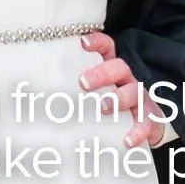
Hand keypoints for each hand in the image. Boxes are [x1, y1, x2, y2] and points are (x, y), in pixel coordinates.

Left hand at [78, 31, 164, 149]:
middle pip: (118, 67)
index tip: (83, 42)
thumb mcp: (96, 92)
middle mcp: (127, 79)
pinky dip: (137, 132)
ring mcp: (140, 98)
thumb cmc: (112, 105)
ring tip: (103, 107)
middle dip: (101, 74)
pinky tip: (126, 141)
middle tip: (83, 83)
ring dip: (117, 98)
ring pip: (133, 92)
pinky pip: (145, 123)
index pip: (107, 48)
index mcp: (112, 68)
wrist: (148, 124)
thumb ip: (73, 89)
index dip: (97, 42)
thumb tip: (35, 96)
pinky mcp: (149, 118)